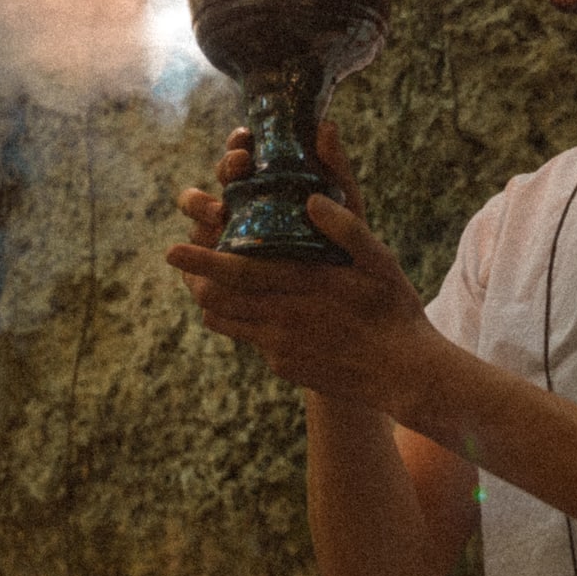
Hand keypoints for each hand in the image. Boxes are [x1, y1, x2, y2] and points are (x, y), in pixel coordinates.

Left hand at [168, 124, 436, 416]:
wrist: (404, 375)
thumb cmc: (394, 309)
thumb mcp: (379, 260)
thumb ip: (345, 228)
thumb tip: (310, 200)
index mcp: (304, 285)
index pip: (238, 272)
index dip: (201, 261)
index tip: (171, 249)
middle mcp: (284, 318)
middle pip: (219, 300)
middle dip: (195, 279)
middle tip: (181, 260)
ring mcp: (281, 348)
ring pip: (227, 323)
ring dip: (214, 302)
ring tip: (210, 283)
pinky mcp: (285, 367)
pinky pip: (251, 340)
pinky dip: (243, 322)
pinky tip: (257, 309)